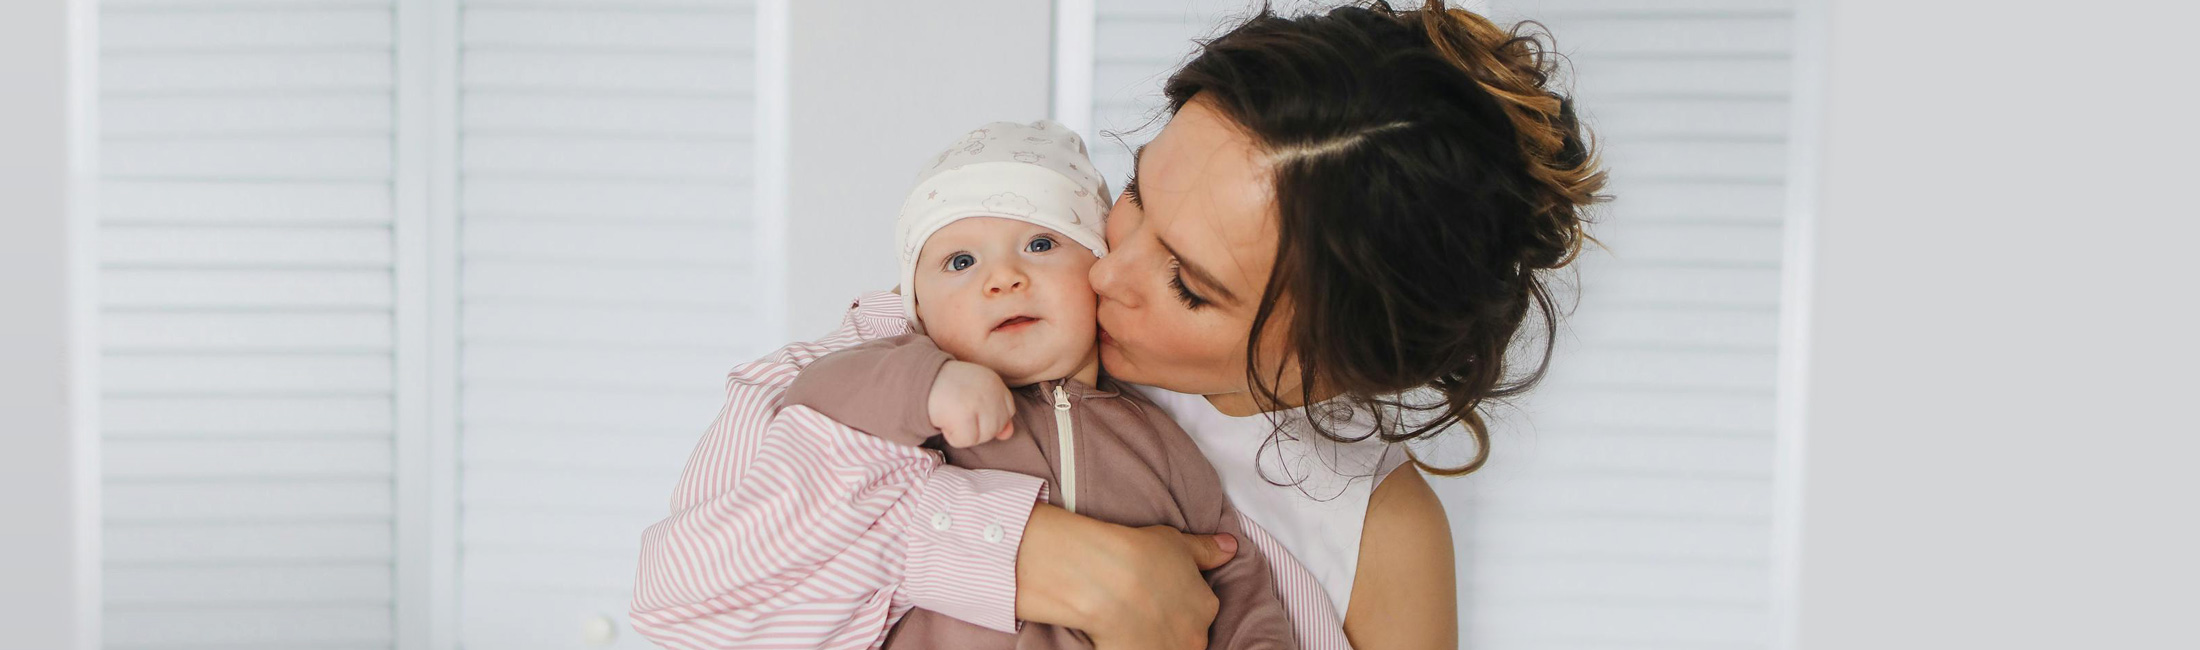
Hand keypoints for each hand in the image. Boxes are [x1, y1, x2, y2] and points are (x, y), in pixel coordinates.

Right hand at [927, 360, 1014, 446]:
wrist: (917, 379)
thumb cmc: (948, 389)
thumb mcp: (975, 395)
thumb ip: (996, 413)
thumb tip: (1007, 435)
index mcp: (995, 382)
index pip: (1008, 412)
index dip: (990, 417)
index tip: (972, 408)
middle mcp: (990, 390)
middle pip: (996, 428)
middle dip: (977, 427)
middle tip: (959, 412)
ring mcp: (978, 402)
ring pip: (983, 437)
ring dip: (964, 433)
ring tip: (952, 415)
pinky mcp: (963, 414)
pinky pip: (965, 441)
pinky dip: (952, 436)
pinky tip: (945, 420)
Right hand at [1016, 505, 1238, 649]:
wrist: (1103, 578)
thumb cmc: (1141, 555)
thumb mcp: (1179, 543)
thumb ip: (1207, 551)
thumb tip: (1231, 547)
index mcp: (1206, 608)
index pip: (1200, 611)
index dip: (1178, 603)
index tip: (1158, 595)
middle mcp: (1194, 638)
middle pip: (1186, 636)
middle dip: (1168, 627)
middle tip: (1141, 609)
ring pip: (1165, 648)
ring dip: (1151, 640)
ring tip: (1127, 624)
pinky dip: (1130, 646)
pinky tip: (1116, 635)